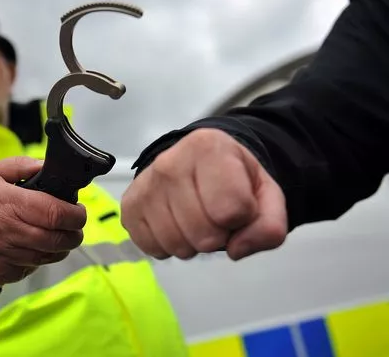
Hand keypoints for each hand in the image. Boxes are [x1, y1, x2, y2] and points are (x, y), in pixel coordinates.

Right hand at [0, 156, 86, 289]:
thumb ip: (19, 165)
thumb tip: (48, 165)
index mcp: (5, 201)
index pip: (55, 212)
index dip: (76, 214)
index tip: (79, 212)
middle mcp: (4, 230)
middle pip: (57, 239)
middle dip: (74, 234)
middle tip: (75, 228)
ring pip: (46, 257)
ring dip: (59, 249)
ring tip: (57, 238)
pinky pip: (28, 269)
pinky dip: (36, 261)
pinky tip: (29, 249)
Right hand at [121, 128, 286, 260]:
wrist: (195, 164)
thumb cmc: (232, 178)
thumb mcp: (266, 195)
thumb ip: (269, 227)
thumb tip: (236, 250)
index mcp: (208, 147)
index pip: (233, 210)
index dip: (242, 218)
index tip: (238, 204)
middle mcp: (170, 162)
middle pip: (203, 233)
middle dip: (217, 235)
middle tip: (215, 216)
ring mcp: (145, 184)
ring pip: (176, 244)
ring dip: (192, 243)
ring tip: (195, 220)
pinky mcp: (129, 205)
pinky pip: (152, 247)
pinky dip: (167, 246)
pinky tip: (174, 224)